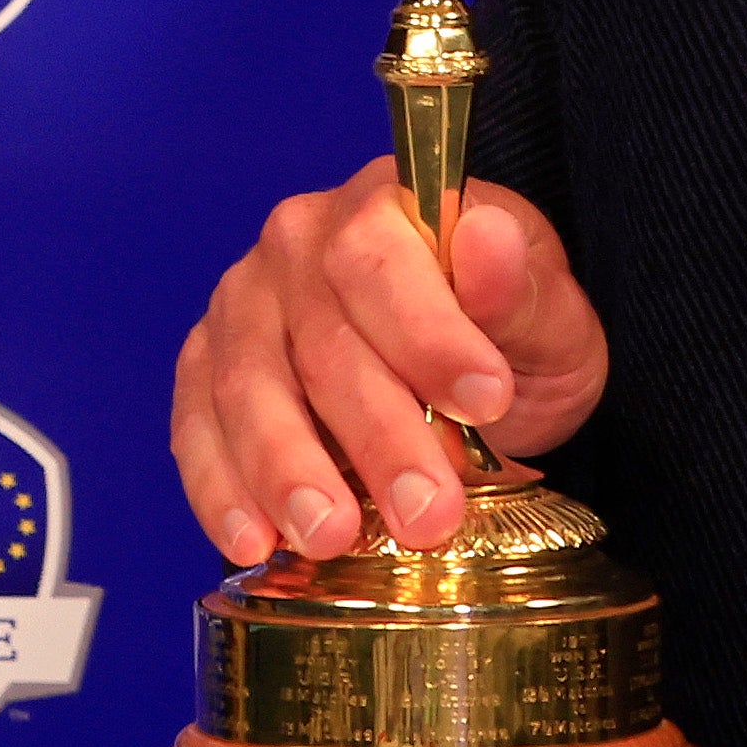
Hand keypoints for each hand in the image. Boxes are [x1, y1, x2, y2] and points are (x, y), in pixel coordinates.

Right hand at [170, 158, 603, 562]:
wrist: (466, 374)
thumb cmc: (505, 337)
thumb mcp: (548, 319)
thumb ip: (520, 290)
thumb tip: (490, 239)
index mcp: (384, 207)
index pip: (382, 260)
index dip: (428, 334)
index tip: (486, 402)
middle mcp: (298, 244)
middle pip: (321, 341)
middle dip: (376, 435)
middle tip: (427, 513)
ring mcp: (244, 305)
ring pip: (248, 387)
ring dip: (286, 470)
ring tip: (330, 536)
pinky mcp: (208, 370)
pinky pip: (197, 427)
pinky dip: (219, 488)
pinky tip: (253, 540)